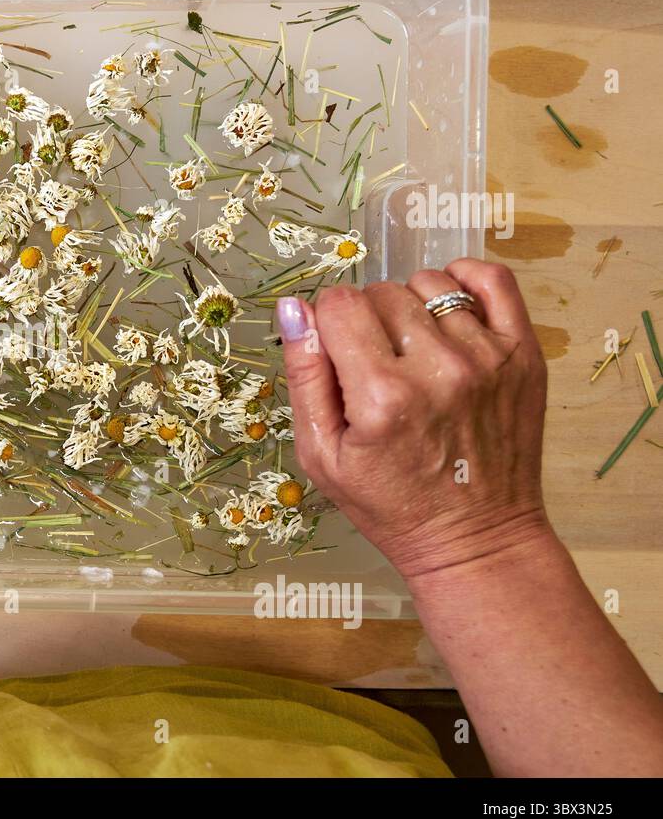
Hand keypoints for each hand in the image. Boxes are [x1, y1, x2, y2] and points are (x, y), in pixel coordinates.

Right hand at [276, 258, 551, 578]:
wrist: (476, 539)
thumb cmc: (389, 505)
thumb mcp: (322, 454)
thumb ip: (304, 375)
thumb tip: (294, 307)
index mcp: (381, 396)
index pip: (339, 305)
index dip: (328, 324)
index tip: (335, 354)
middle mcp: (438, 370)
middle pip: (381, 292)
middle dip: (366, 319)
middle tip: (374, 363)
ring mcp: (487, 359)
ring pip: (429, 285)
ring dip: (411, 307)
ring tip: (412, 348)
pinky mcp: (523, 356)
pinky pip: (492, 281)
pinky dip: (464, 280)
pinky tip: (447, 306)